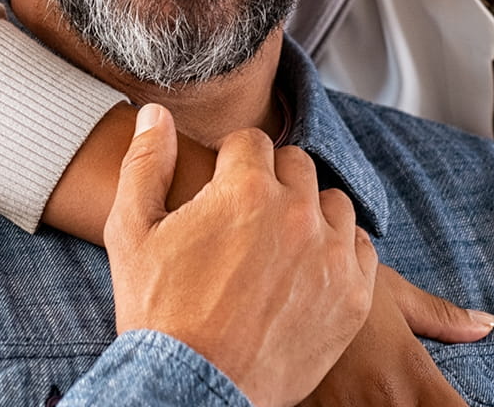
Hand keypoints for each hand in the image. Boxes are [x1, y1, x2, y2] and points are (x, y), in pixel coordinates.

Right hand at [106, 105, 378, 406]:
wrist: (193, 389)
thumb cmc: (158, 313)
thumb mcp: (132, 231)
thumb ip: (144, 163)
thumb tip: (154, 115)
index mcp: (246, 189)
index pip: (251, 142)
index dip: (229, 163)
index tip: (220, 189)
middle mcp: (297, 214)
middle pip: (296, 166)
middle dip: (270, 182)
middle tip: (246, 219)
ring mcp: (331, 256)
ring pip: (333, 204)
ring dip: (308, 213)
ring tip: (278, 244)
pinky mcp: (354, 297)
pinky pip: (361, 249)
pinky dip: (338, 252)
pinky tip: (307, 270)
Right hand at [299, 266, 493, 406]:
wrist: (274, 287)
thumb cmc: (339, 287)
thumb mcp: (394, 294)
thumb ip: (442, 316)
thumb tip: (488, 324)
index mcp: (412, 375)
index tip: (459, 398)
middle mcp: (385, 402)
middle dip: (421, 405)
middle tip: (409, 389)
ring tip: (380, 391)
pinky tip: (355, 397)